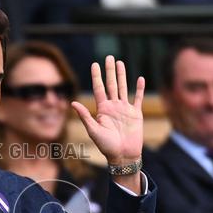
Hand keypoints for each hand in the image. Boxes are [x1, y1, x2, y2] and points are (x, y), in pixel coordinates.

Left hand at [72, 56, 144, 180]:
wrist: (123, 155)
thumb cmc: (106, 146)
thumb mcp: (93, 131)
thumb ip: (85, 116)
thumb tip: (72, 103)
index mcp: (102, 109)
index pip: (99, 88)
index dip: (97, 76)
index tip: (94, 64)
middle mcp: (113, 106)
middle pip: (111, 84)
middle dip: (109, 71)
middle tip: (108, 57)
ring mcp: (125, 109)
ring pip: (123, 88)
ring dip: (122, 75)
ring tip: (120, 63)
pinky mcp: (136, 114)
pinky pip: (138, 98)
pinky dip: (139, 89)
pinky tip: (140, 79)